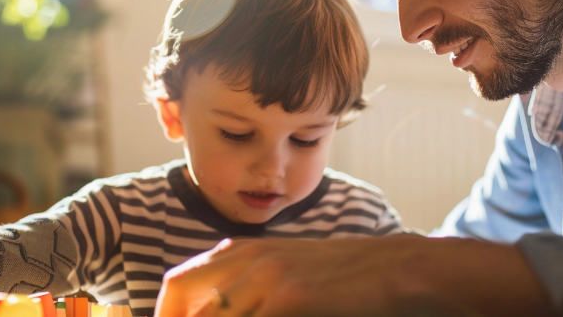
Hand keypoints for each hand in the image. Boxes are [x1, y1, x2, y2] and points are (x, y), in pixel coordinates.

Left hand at [153, 234, 547, 316]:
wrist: (397, 269)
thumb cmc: (342, 278)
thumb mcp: (287, 273)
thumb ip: (249, 289)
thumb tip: (215, 308)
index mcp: (240, 252)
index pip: (178, 286)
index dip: (166, 315)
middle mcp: (246, 260)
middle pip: (181, 296)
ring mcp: (267, 278)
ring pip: (212, 315)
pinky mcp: (290, 297)